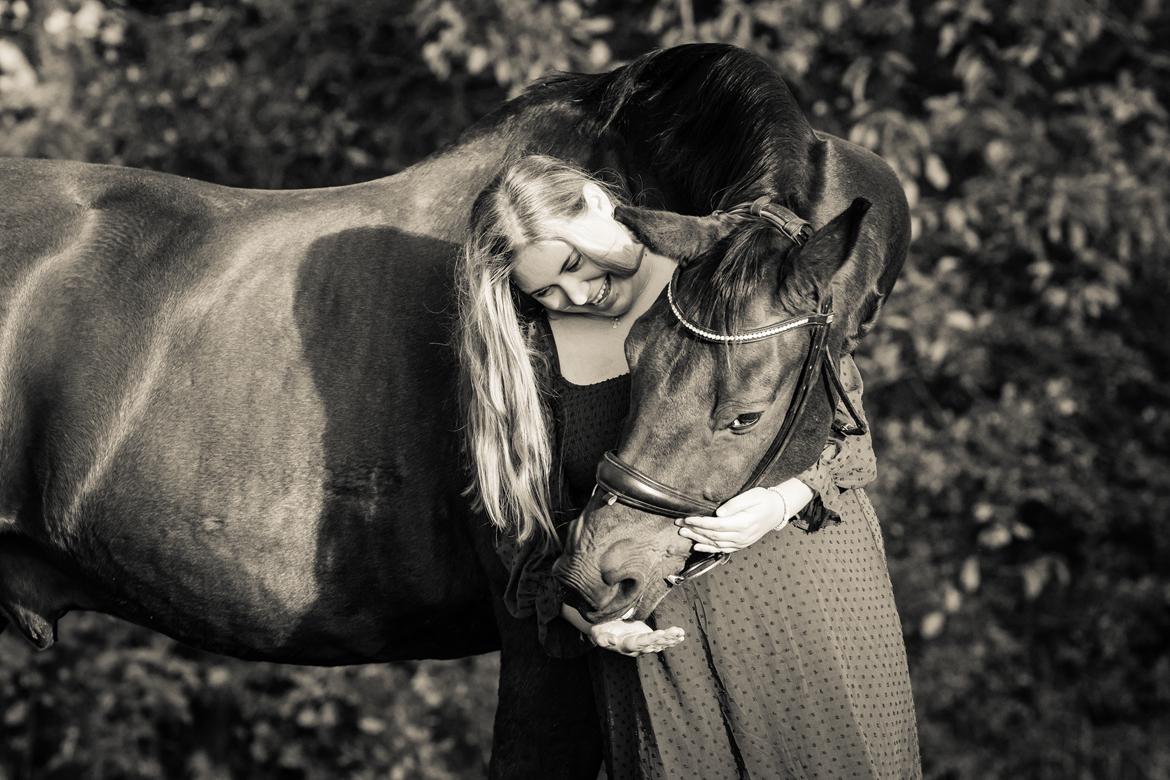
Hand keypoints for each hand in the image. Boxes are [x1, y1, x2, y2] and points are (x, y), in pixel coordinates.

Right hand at [589, 619, 684, 656]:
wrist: (602, 631)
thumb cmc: (599, 631)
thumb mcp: (597, 634)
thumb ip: (603, 639)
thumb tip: (612, 641)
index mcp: (626, 645)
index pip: (640, 643)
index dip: (650, 639)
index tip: (660, 633)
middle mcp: (636, 647)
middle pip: (653, 643)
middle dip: (666, 638)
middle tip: (677, 633)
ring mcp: (642, 643)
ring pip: (658, 643)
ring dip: (671, 639)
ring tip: (681, 634)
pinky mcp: (646, 638)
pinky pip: (660, 640)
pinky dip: (670, 638)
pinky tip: (680, 636)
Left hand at [675, 482, 809, 552]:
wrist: (777, 511)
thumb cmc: (763, 500)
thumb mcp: (752, 495)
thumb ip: (735, 504)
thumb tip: (718, 512)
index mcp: (743, 523)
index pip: (716, 525)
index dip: (700, 523)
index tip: (686, 518)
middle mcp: (742, 536)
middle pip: (713, 535)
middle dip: (694, 530)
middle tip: (679, 525)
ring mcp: (742, 542)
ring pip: (715, 543)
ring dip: (698, 539)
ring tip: (683, 534)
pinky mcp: (741, 544)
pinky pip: (722, 549)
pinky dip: (708, 548)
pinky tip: (697, 546)